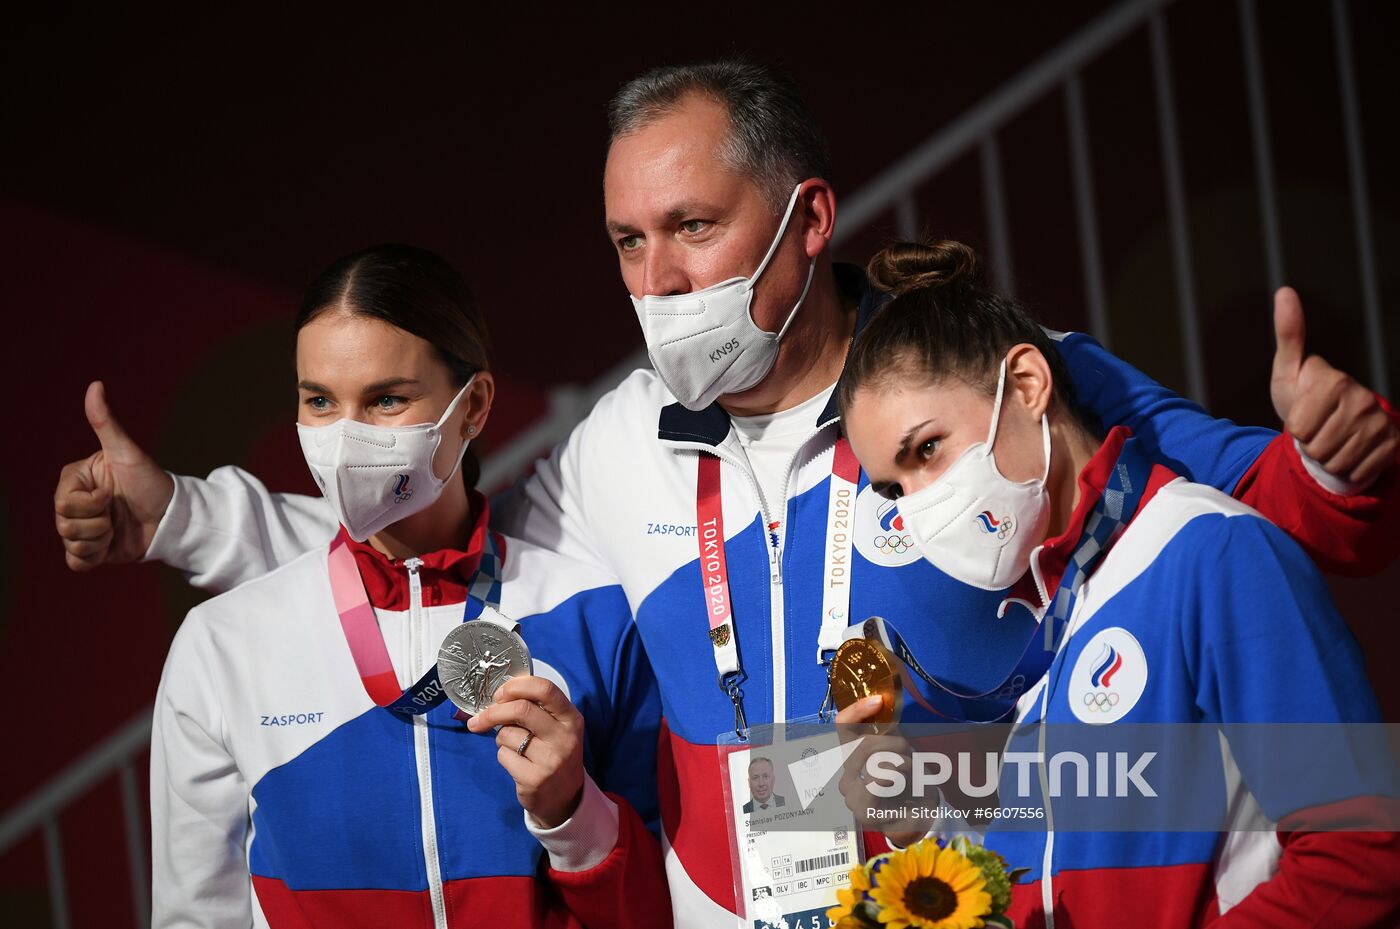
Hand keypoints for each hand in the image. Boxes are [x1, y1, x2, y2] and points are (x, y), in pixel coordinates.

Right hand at [54, 381, 174, 570]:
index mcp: (75, 480)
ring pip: (71, 543)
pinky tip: (111, 545)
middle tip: (118, 512)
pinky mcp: (91, 550)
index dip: (91, 503)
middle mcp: (73, 503)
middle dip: (98, 523)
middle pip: (64, 525)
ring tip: (118, 528)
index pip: (63, 502)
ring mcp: (81, 527)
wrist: (173, 517)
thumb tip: (96, 385)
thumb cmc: (151, 481)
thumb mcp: (128, 452)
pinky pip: (75, 562)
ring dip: (100, 540)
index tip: (112, 494)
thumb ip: (106, 422)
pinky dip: (93, 557)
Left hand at [466, 676, 584, 828]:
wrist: (565, 797)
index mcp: (571, 718)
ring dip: (501, 738)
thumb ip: (536, 709)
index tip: (499, 694)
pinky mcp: (534, 779)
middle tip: (480, 718)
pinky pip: (503, 756)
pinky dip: (503, 756)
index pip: (545, 689)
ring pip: (507, 734)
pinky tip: (517, 764)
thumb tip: (499, 695)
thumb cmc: (555, 753)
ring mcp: (551, 760)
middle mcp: (564, 737)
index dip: (517, 686)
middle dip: (493, 711)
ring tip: (515, 748)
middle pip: (521, 709)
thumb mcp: (557, 728)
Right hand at [835, 695, 923, 846]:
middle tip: (911, 755)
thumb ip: (887, 730)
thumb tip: (880, 700)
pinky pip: (880, 779)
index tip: (878, 701)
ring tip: (913, 773)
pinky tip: (909, 781)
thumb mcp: (900, 750)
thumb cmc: (910, 781)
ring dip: (902, 762)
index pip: (843, 725)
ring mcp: (850, 796)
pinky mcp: (863, 810)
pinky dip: (900, 774)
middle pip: (864, 744)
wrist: (920, 817)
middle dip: (894, 745)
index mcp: (850, 758)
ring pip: (875, 761)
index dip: (857, 710)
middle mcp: (845, 777)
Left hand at [1271, 287, 1398, 486]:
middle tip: (1317, 428)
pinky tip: (1349, 450)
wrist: (1334, 424)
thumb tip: (1285, 290)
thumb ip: (1289, 334)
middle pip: (1316, 448)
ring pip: (1335, 462)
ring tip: (1330, 438)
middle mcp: (1363, 399)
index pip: (1299, 429)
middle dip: (1310, 444)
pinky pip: (1357, 471)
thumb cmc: (1303, 396)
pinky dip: (1347, 467)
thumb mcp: (1289, 369)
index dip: (1294, 428)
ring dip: (1327, 457)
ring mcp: (1381, 422)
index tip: (1303, 413)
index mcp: (1335, 380)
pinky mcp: (1393, 445)